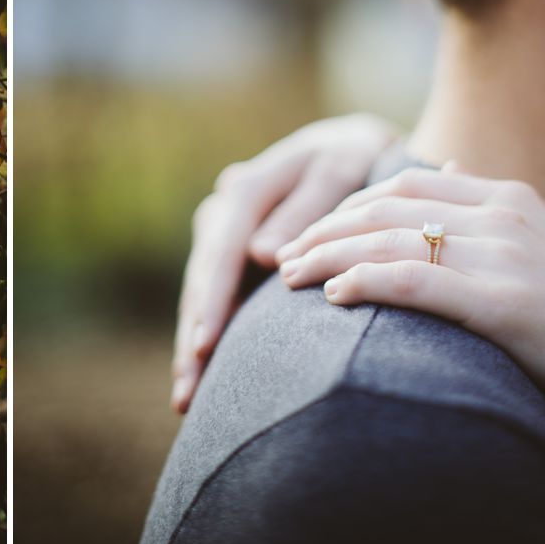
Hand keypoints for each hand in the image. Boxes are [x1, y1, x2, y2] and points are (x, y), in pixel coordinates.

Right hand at [171, 112, 400, 410]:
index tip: (207, 345)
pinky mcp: (234, 252)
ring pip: (202, 293)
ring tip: (187, 399)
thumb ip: (305, 209)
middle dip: (193, 336)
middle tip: (188, 392)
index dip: (214, 301)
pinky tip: (204, 372)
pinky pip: (217, 295)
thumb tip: (261, 256)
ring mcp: (225, 233)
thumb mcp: (340, 168)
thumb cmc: (357, 157)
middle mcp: (224, 211)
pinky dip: (210, 332)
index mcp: (246, 189)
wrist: (357, 145)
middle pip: (202, 280)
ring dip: (194, 343)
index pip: (223, 253)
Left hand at [278, 165, 544, 472]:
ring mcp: (505, 257)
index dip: (353, 205)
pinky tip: (332, 296)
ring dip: (328, 257)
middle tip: (286, 254)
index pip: (409, 184)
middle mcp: (505, 217)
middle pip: (386, 208)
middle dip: (326, 229)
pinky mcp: (505, 304)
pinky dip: (364, 283)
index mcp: (513, 199)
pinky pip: (414, 282)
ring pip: (389, 241)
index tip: (318, 229)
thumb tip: (448, 168)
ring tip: (290, 276)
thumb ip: (501, 208)